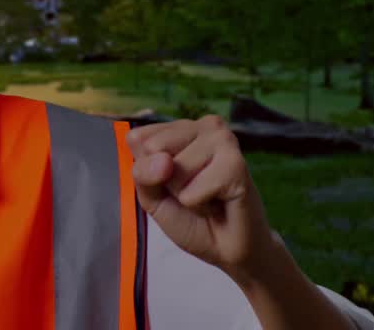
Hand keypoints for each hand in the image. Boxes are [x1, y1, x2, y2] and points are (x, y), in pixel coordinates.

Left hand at [125, 115, 275, 279]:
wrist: (226, 248)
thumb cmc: (190, 217)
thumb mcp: (151, 196)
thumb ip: (143, 174)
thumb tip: (163, 160)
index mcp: (179, 127)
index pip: (136, 138)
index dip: (146, 171)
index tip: (170, 183)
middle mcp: (203, 125)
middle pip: (153, 148)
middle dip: (166, 182)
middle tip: (193, 191)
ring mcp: (222, 140)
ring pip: (173, 170)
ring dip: (186, 195)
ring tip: (208, 196)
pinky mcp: (236, 163)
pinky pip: (193, 190)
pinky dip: (200, 205)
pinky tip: (219, 202)